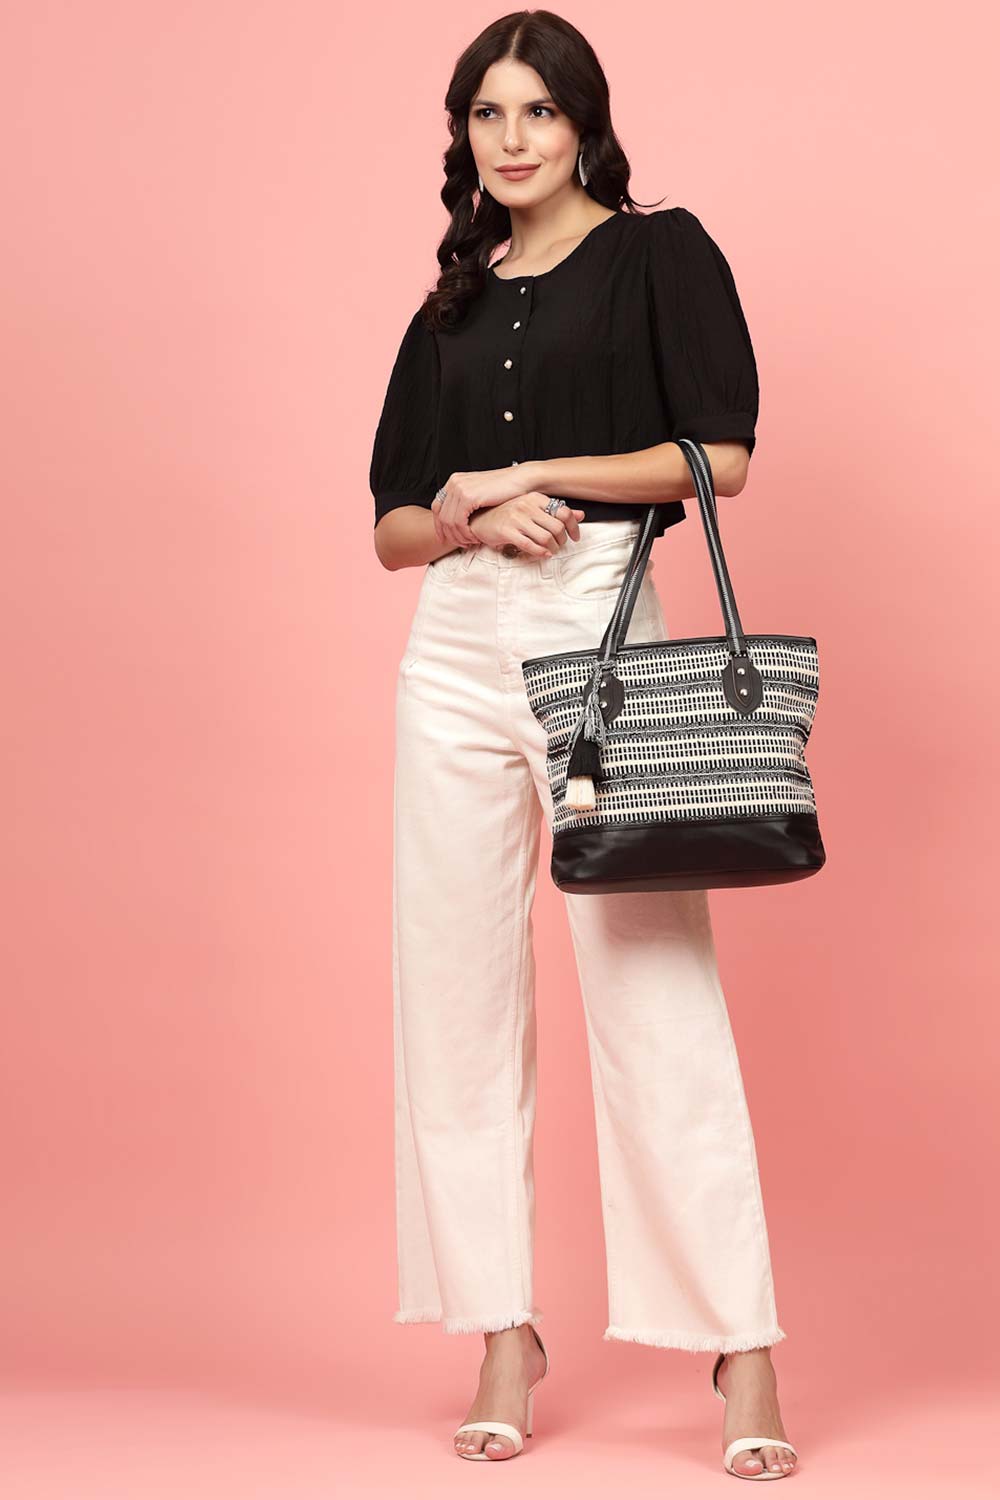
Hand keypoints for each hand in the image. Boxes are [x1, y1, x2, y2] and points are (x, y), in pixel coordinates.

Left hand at [431, 468, 538, 546]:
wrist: (521, 480)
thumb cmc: (506, 490)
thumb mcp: (480, 495)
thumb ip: (467, 504)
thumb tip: (457, 520)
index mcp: (454, 481)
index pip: (437, 507)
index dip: (440, 526)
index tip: (446, 539)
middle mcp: (453, 483)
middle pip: (440, 515)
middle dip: (449, 534)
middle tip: (460, 544)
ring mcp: (459, 488)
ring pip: (448, 521)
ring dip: (458, 536)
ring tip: (470, 542)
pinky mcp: (467, 496)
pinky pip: (458, 521)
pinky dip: (465, 533)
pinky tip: (474, 537)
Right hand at [469, 493, 586, 556]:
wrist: (480, 520)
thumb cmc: (508, 515)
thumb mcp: (532, 509)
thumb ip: (555, 512)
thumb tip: (580, 515)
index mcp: (534, 498)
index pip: (563, 511)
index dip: (573, 526)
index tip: (574, 536)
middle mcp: (526, 505)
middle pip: (557, 527)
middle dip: (562, 540)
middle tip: (560, 545)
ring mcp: (516, 518)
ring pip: (546, 538)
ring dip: (552, 548)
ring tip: (551, 550)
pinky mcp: (508, 532)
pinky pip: (531, 546)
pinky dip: (541, 553)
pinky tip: (543, 554)